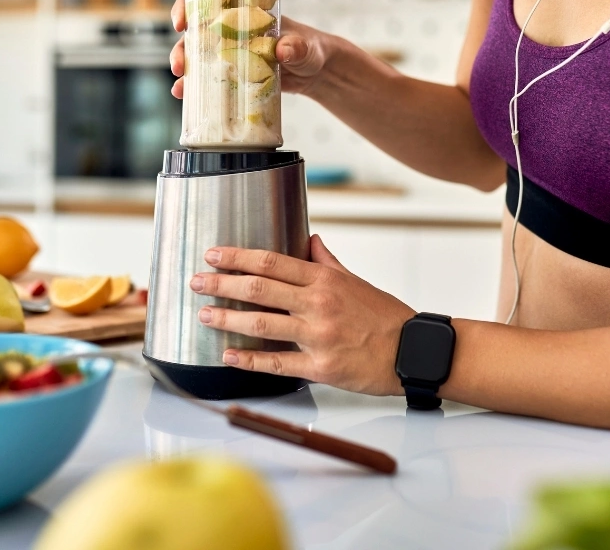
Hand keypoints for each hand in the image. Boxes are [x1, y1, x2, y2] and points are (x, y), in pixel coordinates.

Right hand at [170, 0, 336, 97]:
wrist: (316, 73)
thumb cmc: (310, 49)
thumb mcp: (305, 46)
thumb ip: (296, 47)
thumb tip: (284, 50)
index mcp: (245, 10)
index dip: (189, 5)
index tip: (181, 21)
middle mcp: (231, 28)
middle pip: (196, 31)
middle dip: (181, 47)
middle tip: (179, 65)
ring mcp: (230, 51)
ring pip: (198, 55)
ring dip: (185, 68)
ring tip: (180, 88)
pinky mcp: (233, 72)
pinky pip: (209, 77)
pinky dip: (196, 87)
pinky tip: (186, 97)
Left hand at [189, 234, 415, 395]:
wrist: (411, 351)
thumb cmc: (386, 317)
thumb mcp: (356, 282)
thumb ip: (328, 263)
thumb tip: (310, 241)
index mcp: (325, 280)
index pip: (273, 262)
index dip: (239, 257)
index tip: (214, 255)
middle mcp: (318, 304)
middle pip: (260, 289)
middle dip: (223, 284)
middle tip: (197, 282)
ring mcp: (318, 336)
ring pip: (262, 324)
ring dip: (228, 318)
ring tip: (205, 315)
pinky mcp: (320, 367)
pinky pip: (277, 363)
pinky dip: (249, 359)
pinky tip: (228, 355)